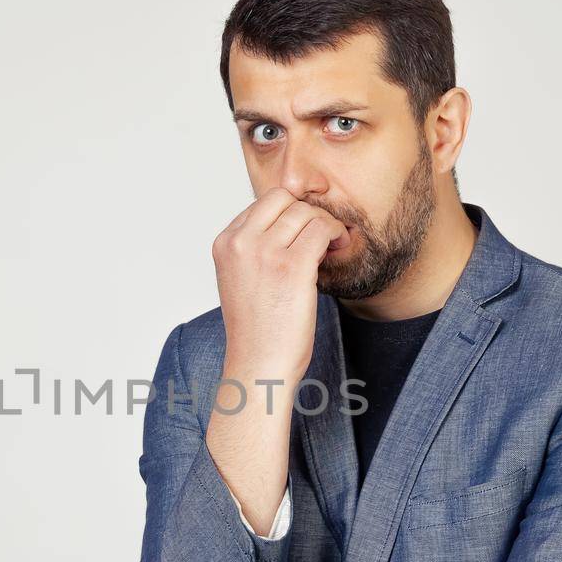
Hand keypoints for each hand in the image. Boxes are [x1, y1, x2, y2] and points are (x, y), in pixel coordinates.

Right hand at [211, 187, 350, 384]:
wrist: (259, 363)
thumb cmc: (256, 329)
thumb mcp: (239, 278)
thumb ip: (253, 247)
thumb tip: (288, 221)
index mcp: (225, 243)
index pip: (262, 203)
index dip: (287, 215)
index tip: (300, 234)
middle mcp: (241, 243)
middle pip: (283, 199)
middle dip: (306, 213)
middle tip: (319, 235)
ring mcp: (265, 252)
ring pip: (305, 212)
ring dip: (324, 224)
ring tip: (330, 244)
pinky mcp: (292, 266)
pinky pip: (322, 229)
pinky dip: (335, 234)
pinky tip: (337, 248)